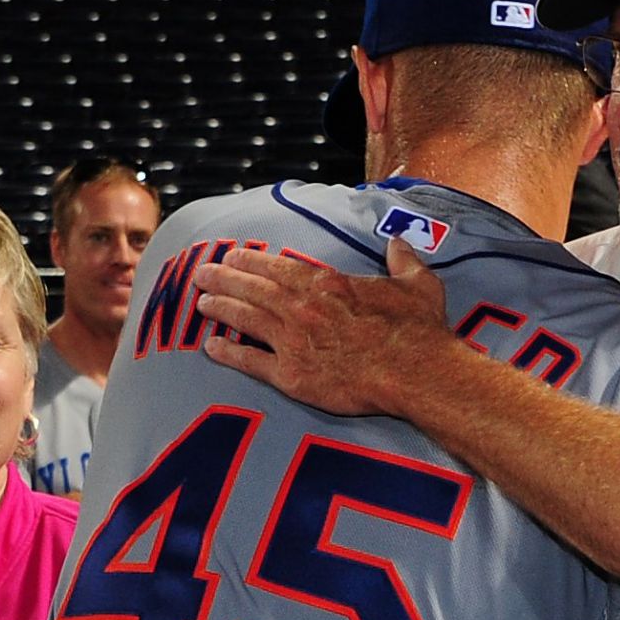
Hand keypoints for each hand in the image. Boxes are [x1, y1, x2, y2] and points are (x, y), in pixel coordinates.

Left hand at [194, 240, 453, 415]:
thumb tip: (399, 243)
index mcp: (327, 284)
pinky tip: (211, 347)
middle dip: (223, 278)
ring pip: (245, 320)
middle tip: (201, 273)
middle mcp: (302, 308)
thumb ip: (403, 260)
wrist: (416, 373)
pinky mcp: (293, 376)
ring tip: (201, 302)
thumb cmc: (418, 331)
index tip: (232, 255)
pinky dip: (228, 354)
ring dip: (220, 308)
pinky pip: (251, 362)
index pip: (277, 267)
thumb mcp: (417, 284)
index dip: (251, 261)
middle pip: (252, 289)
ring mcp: (294, 342)